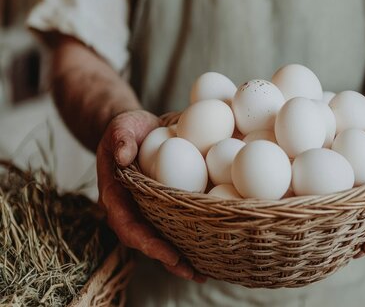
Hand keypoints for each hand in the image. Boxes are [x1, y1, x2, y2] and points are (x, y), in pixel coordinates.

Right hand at [96, 110, 205, 281]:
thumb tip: (122, 155)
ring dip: (183, 257)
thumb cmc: (128, 129)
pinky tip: (213, 246)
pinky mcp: (165, 205)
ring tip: (206, 272)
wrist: (137, 130)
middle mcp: (132, 209)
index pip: (127, 225)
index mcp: (116, 196)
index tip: (167, 253)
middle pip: (148, 241)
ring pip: (163, 237)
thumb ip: (121, 138)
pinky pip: (177, 223)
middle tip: (193, 273)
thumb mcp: (122, 127)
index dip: (146, 242)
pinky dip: (193, 236)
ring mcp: (148, 209)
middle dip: (169, 259)